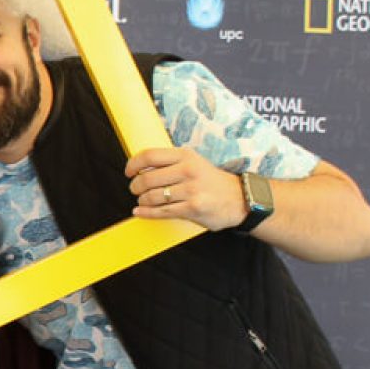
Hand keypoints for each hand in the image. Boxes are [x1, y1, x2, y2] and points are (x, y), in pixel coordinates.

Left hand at [125, 147, 245, 231]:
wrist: (240, 199)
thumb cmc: (211, 181)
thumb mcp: (194, 162)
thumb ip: (170, 163)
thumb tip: (139, 167)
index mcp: (186, 156)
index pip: (149, 156)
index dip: (133, 164)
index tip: (129, 172)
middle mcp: (188, 170)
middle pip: (146, 178)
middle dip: (135, 186)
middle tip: (135, 190)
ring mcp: (191, 190)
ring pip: (152, 197)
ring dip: (142, 201)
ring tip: (143, 201)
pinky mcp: (192, 209)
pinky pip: (161, 212)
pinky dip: (146, 213)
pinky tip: (139, 212)